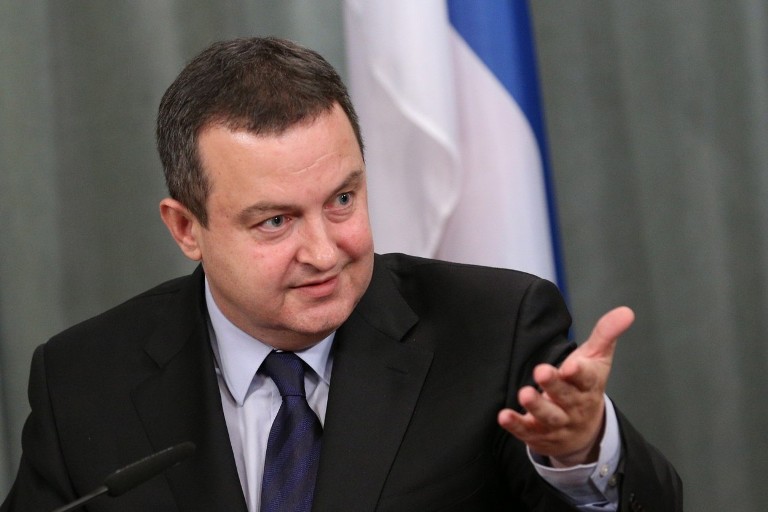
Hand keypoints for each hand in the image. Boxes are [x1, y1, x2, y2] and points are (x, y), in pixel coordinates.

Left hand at [497, 306, 634, 466]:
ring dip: (536, 406)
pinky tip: (503, 416)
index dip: (579, 373)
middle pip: (566, 397)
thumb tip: (627, 311)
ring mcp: (558, 423)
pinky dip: (516, 425)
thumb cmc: (585, 386)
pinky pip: (527, 431)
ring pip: (549, 416)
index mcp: (589, 385)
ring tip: (524, 394)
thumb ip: (606, 334)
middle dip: (554, 385)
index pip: (587, 379)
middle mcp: (575, 406)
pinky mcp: (539, 434)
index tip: (571, 365)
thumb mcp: (597, 359)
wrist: (584, 432)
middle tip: (541, 371)